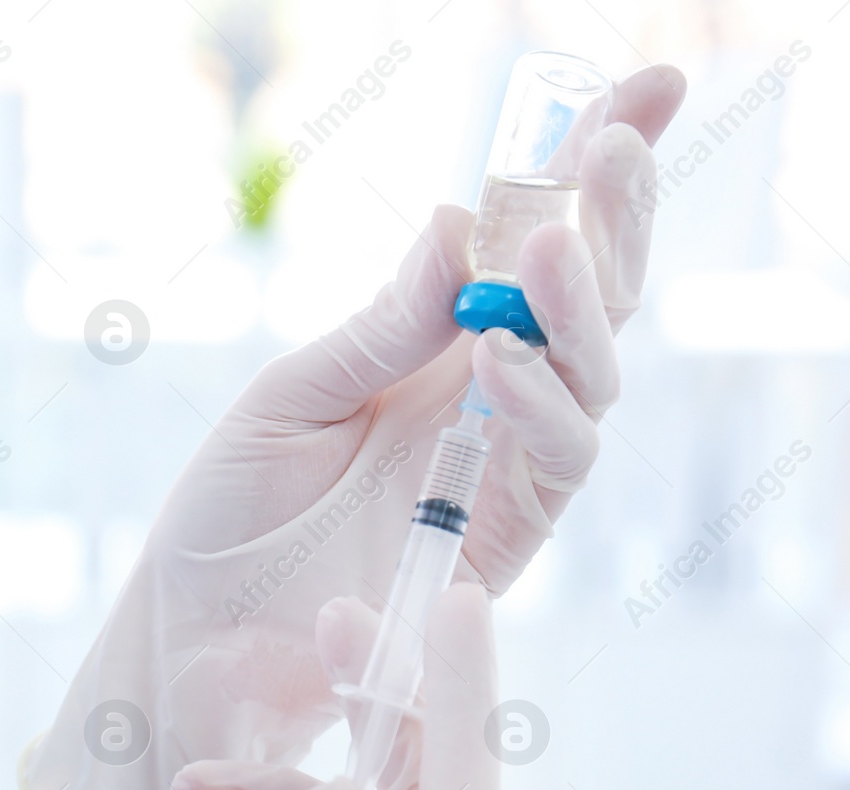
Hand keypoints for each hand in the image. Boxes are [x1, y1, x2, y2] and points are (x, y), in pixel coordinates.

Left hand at [19, 67, 685, 789]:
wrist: (200, 638)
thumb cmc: (233, 514)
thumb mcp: (294, 395)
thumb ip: (382, 326)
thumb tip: (462, 226)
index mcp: (439, 344)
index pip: (538, 245)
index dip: (598, 171)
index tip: (649, 90)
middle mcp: (489, 398)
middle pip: (593, 299)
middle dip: (614, 218)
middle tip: (611, 148)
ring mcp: (505, 467)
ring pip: (595, 375)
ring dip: (580, 306)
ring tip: (549, 249)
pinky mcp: (505, 537)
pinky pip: (559, 461)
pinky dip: (542, 405)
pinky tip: (502, 359)